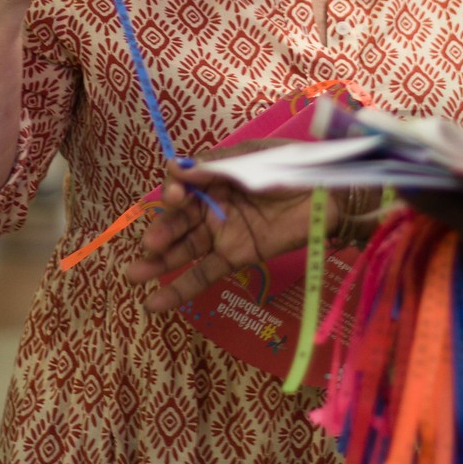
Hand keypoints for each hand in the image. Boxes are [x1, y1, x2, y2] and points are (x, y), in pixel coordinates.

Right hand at [123, 142, 332, 312]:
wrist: (328, 193)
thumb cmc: (290, 167)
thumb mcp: (250, 160)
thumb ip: (213, 167)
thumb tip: (173, 168)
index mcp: (213, 175)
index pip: (181, 185)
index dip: (173, 192)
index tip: (175, 197)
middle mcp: (212, 205)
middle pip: (177, 220)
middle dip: (161, 231)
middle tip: (150, 243)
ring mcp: (222, 233)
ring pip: (183, 249)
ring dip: (158, 262)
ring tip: (134, 274)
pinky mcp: (235, 257)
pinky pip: (203, 273)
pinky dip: (179, 289)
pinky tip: (154, 303)